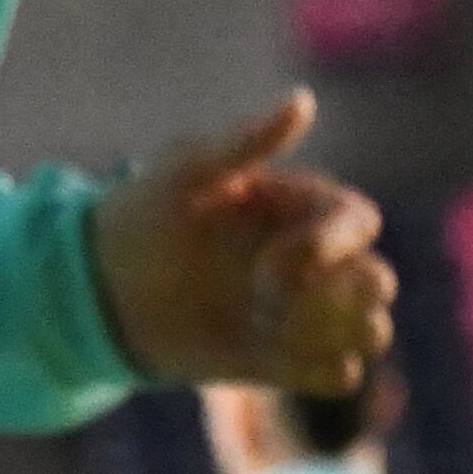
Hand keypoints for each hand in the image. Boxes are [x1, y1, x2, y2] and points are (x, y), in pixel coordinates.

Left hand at [92, 93, 391, 393]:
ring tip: (269, 329)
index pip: (361, 223)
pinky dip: (320, 372)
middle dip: (339, 296)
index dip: (328, 247)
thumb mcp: (182, 172)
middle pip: (378, 281)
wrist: (94, 289)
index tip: (271, 268)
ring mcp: (301, 314)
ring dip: (334, 334)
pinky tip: (270, 357)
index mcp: (303, 210)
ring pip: (371, 330)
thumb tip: (303, 100)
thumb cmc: (141, 216)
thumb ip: (244, 144)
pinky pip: (338, 374)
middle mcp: (316, 262)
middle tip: (266, 299)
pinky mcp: (281, 361)